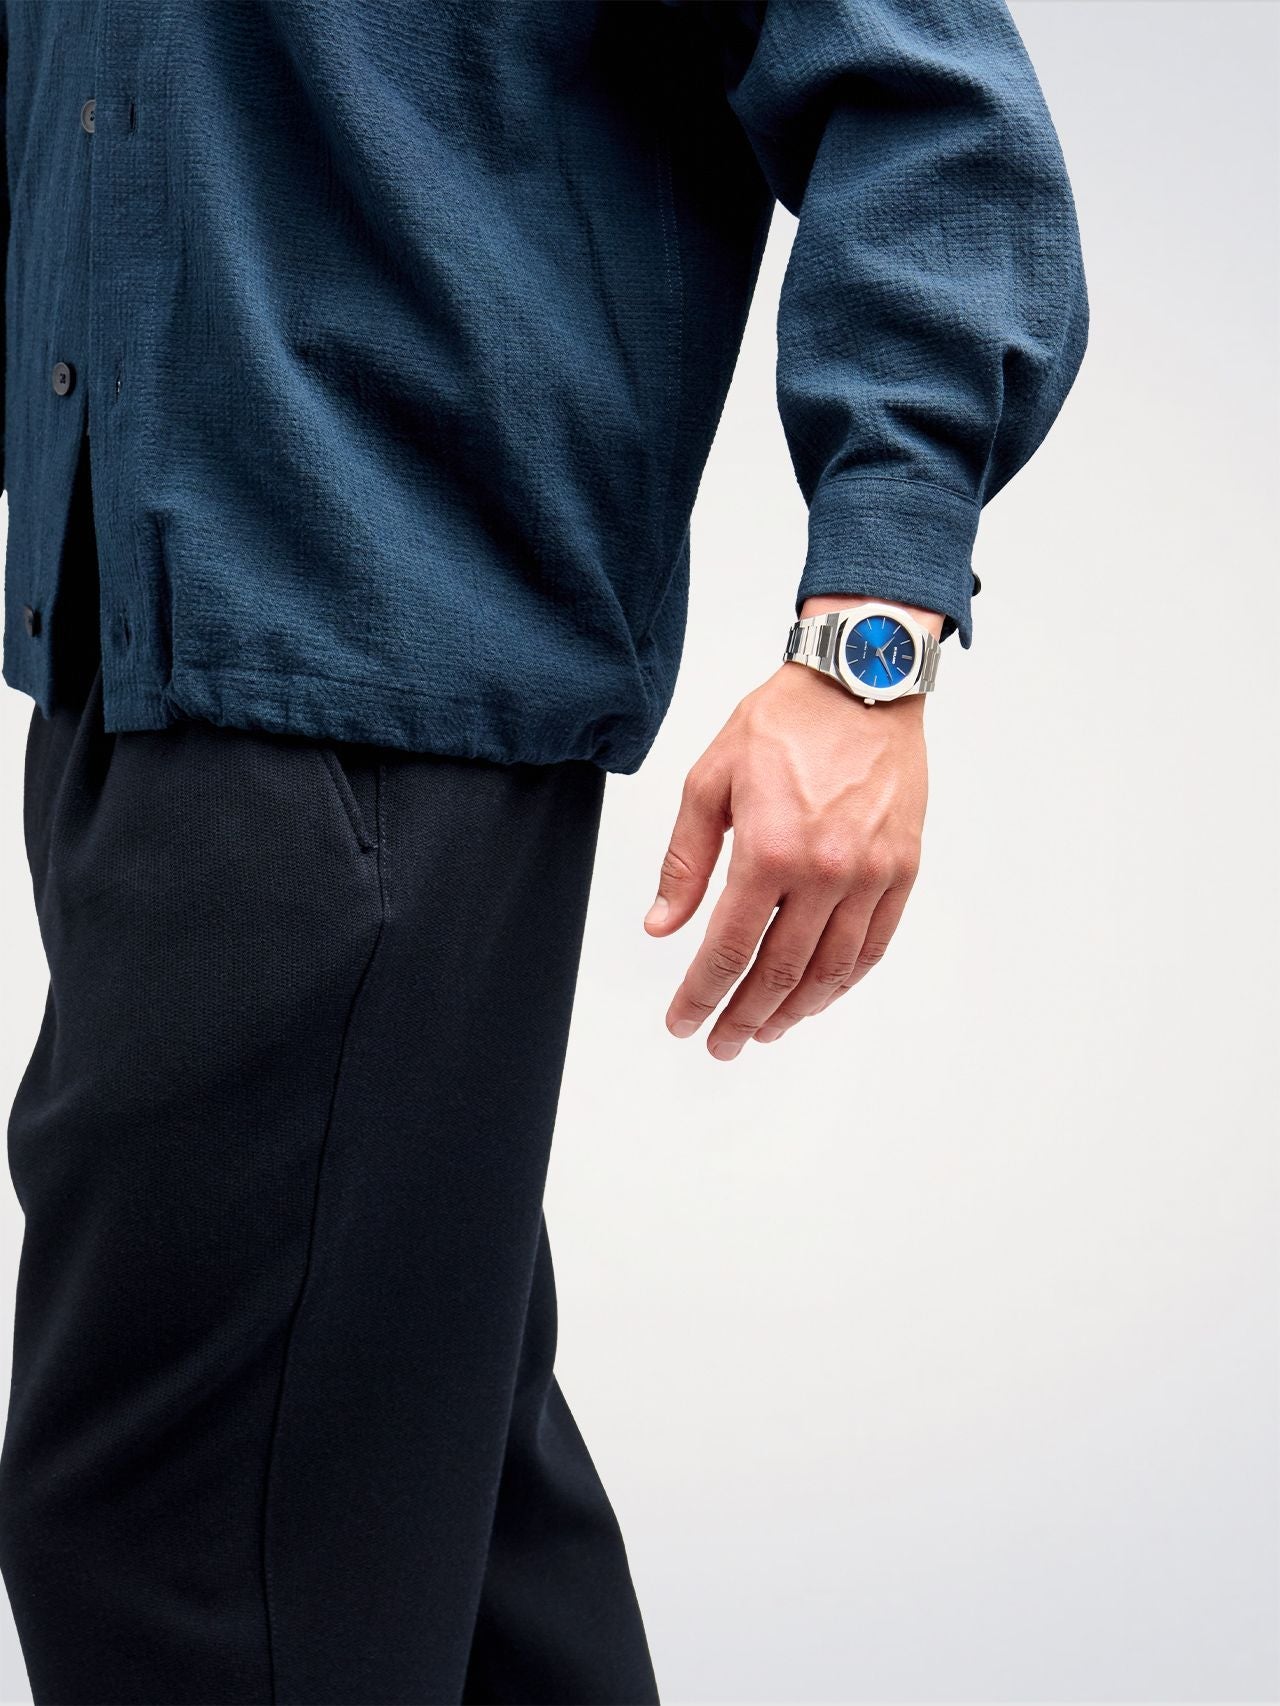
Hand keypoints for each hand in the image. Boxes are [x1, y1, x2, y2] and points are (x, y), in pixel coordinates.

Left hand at [643, 599, 939, 1060]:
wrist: (860, 682)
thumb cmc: (786, 722)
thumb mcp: (709, 781)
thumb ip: (684, 862)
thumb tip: (663, 924)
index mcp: (769, 851)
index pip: (727, 950)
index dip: (701, 997)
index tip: (683, 1023)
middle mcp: (825, 872)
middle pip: (779, 974)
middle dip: (743, 1019)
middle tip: (720, 1043)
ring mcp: (870, 875)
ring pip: (830, 972)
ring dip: (794, 1012)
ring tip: (766, 1030)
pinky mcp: (902, 870)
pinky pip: (874, 945)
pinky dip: (844, 982)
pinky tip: (819, 996)